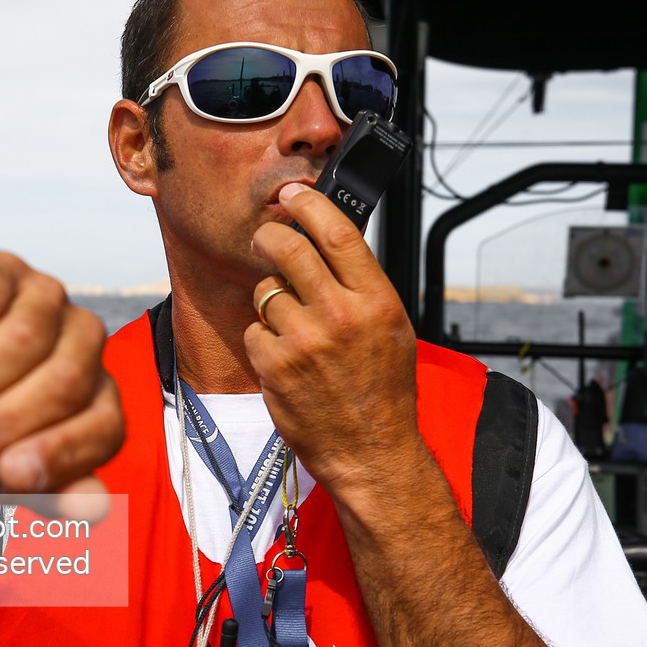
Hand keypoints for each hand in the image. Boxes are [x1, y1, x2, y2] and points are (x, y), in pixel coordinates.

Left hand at [245, 184, 422, 496]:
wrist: (371, 452)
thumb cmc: (383, 391)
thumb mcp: (392, 328)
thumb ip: (362, 285)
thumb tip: (329, 241)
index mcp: (375, 301)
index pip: (336, 232)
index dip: (309, 205)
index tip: (293, 195)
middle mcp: (340, 316)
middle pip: (289, 249)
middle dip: (270, 237)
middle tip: (267, 240)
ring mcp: (304, 341)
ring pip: (266, 291)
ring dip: (271, 300)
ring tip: (291, 324)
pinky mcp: (275, 366)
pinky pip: (254, 331)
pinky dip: (264, 340)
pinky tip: (285, 358)